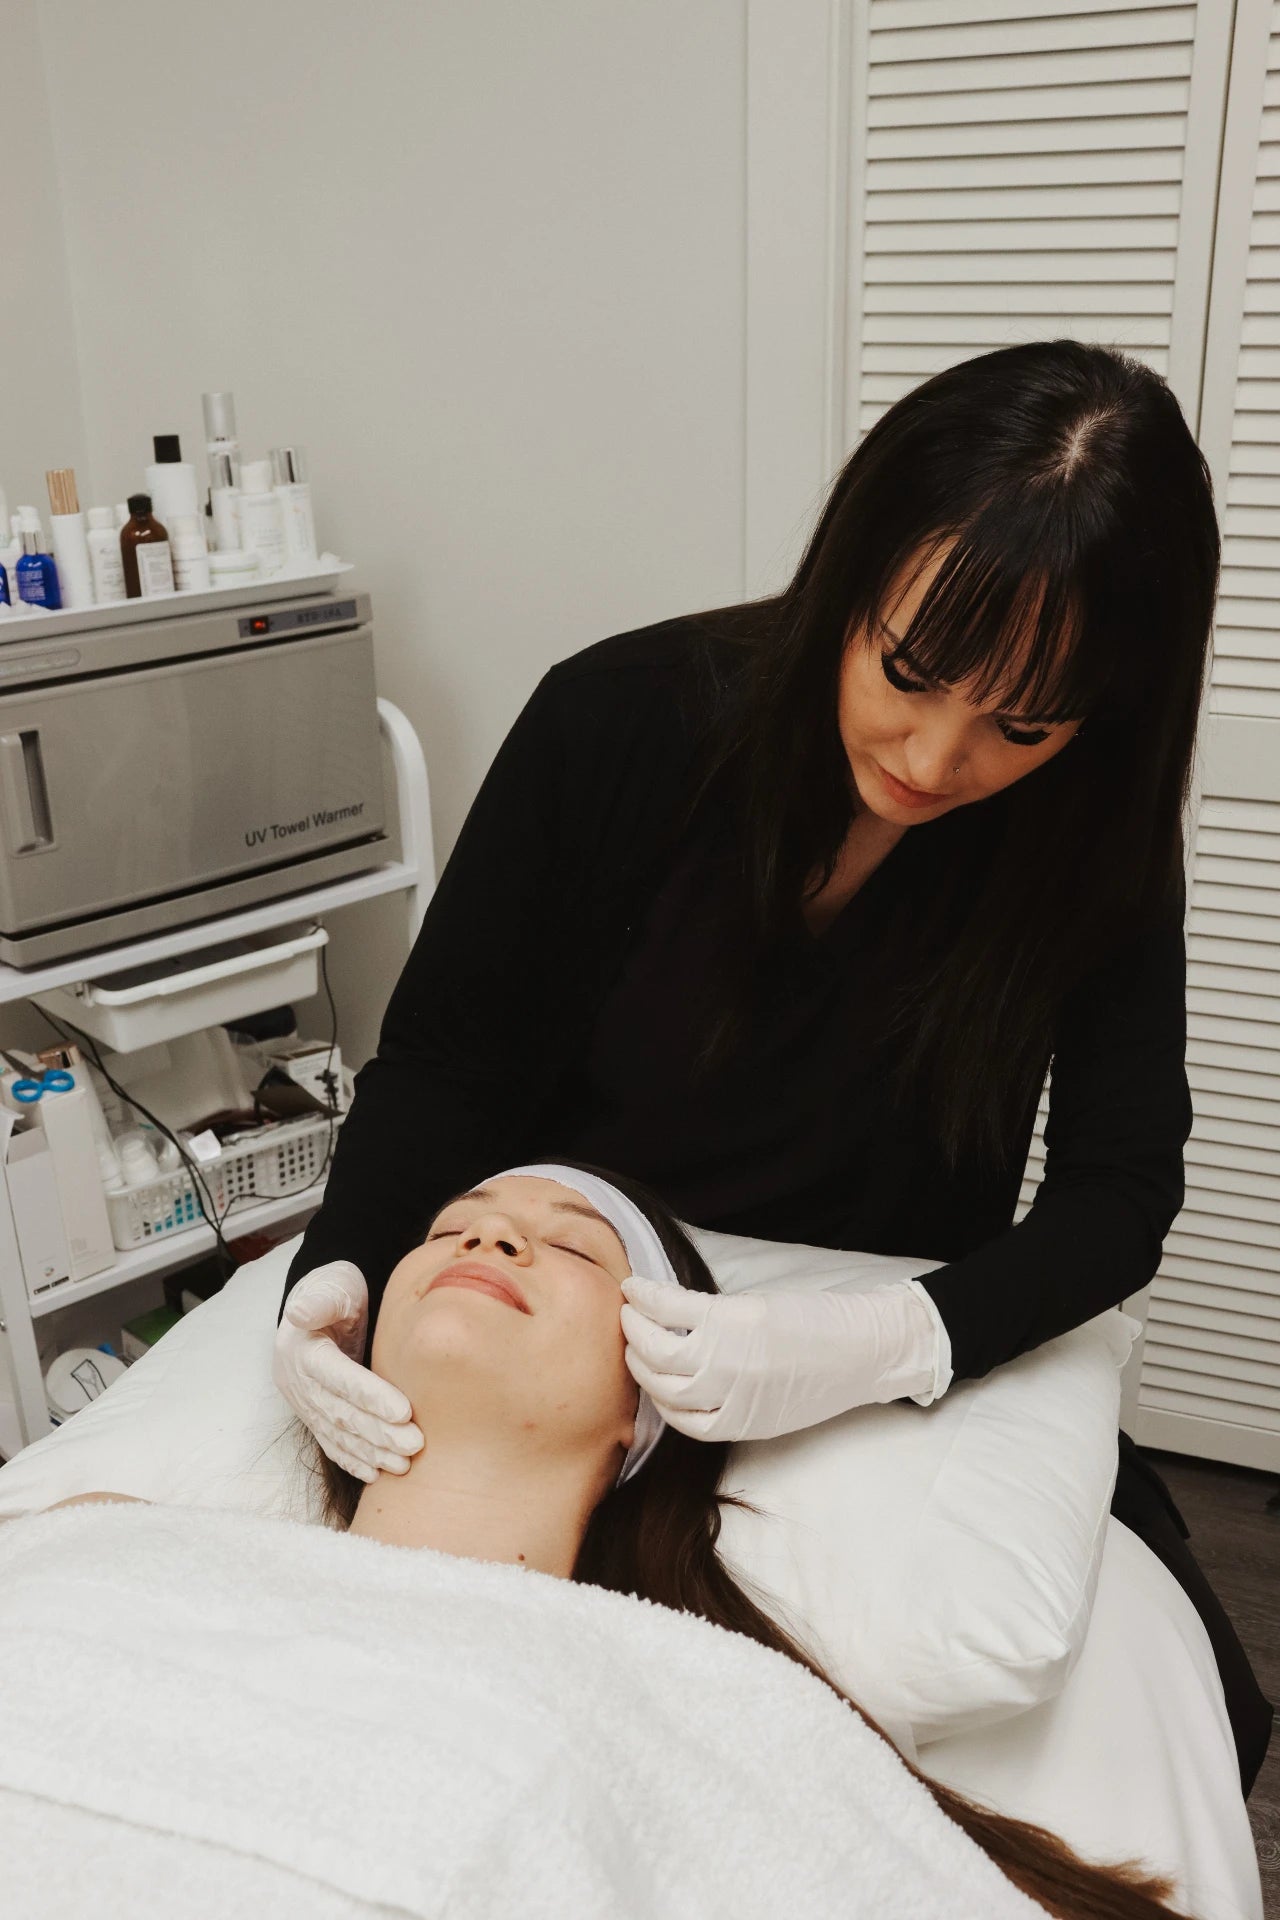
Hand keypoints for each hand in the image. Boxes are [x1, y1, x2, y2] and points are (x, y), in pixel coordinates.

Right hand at [273, 1262, 424, 1481]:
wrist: (319, 1304)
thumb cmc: (335, 1290)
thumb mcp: (331, 1286)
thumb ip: (321, 1300)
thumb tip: (300, 1311)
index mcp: (302, 1349)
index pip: (339, 1378)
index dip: (370, 1397)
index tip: (405, 1412)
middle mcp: (298, 1381)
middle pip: (340, 1413)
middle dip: (378, 1433)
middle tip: (415, 1444)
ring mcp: (304, 1402)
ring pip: (338, 1433)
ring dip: (370, 1452)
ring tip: (404, 1465)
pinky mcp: (313, 1415)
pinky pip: (331, 1442)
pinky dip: (352, 1460)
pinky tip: (375, 1474)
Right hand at [619, 1275, 944, 1442]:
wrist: (865, 1349)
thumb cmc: (825, 1376)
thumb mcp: (774, 1410)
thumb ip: (732, 1403)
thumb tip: (693, 1378)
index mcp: (735, 1426)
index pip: (673, 1416)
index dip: (653, 1391)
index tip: (644, 1370)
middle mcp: (724, 1397)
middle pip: (658, 1383)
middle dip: (636, 1359)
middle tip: (629, 1335)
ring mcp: (724, 1359)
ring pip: (655, 1350)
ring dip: (634, 1328)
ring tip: (629, 1312)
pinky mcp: (729, 1321)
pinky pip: (671, 1309)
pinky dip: (647, 1297)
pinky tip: (635, 1287)